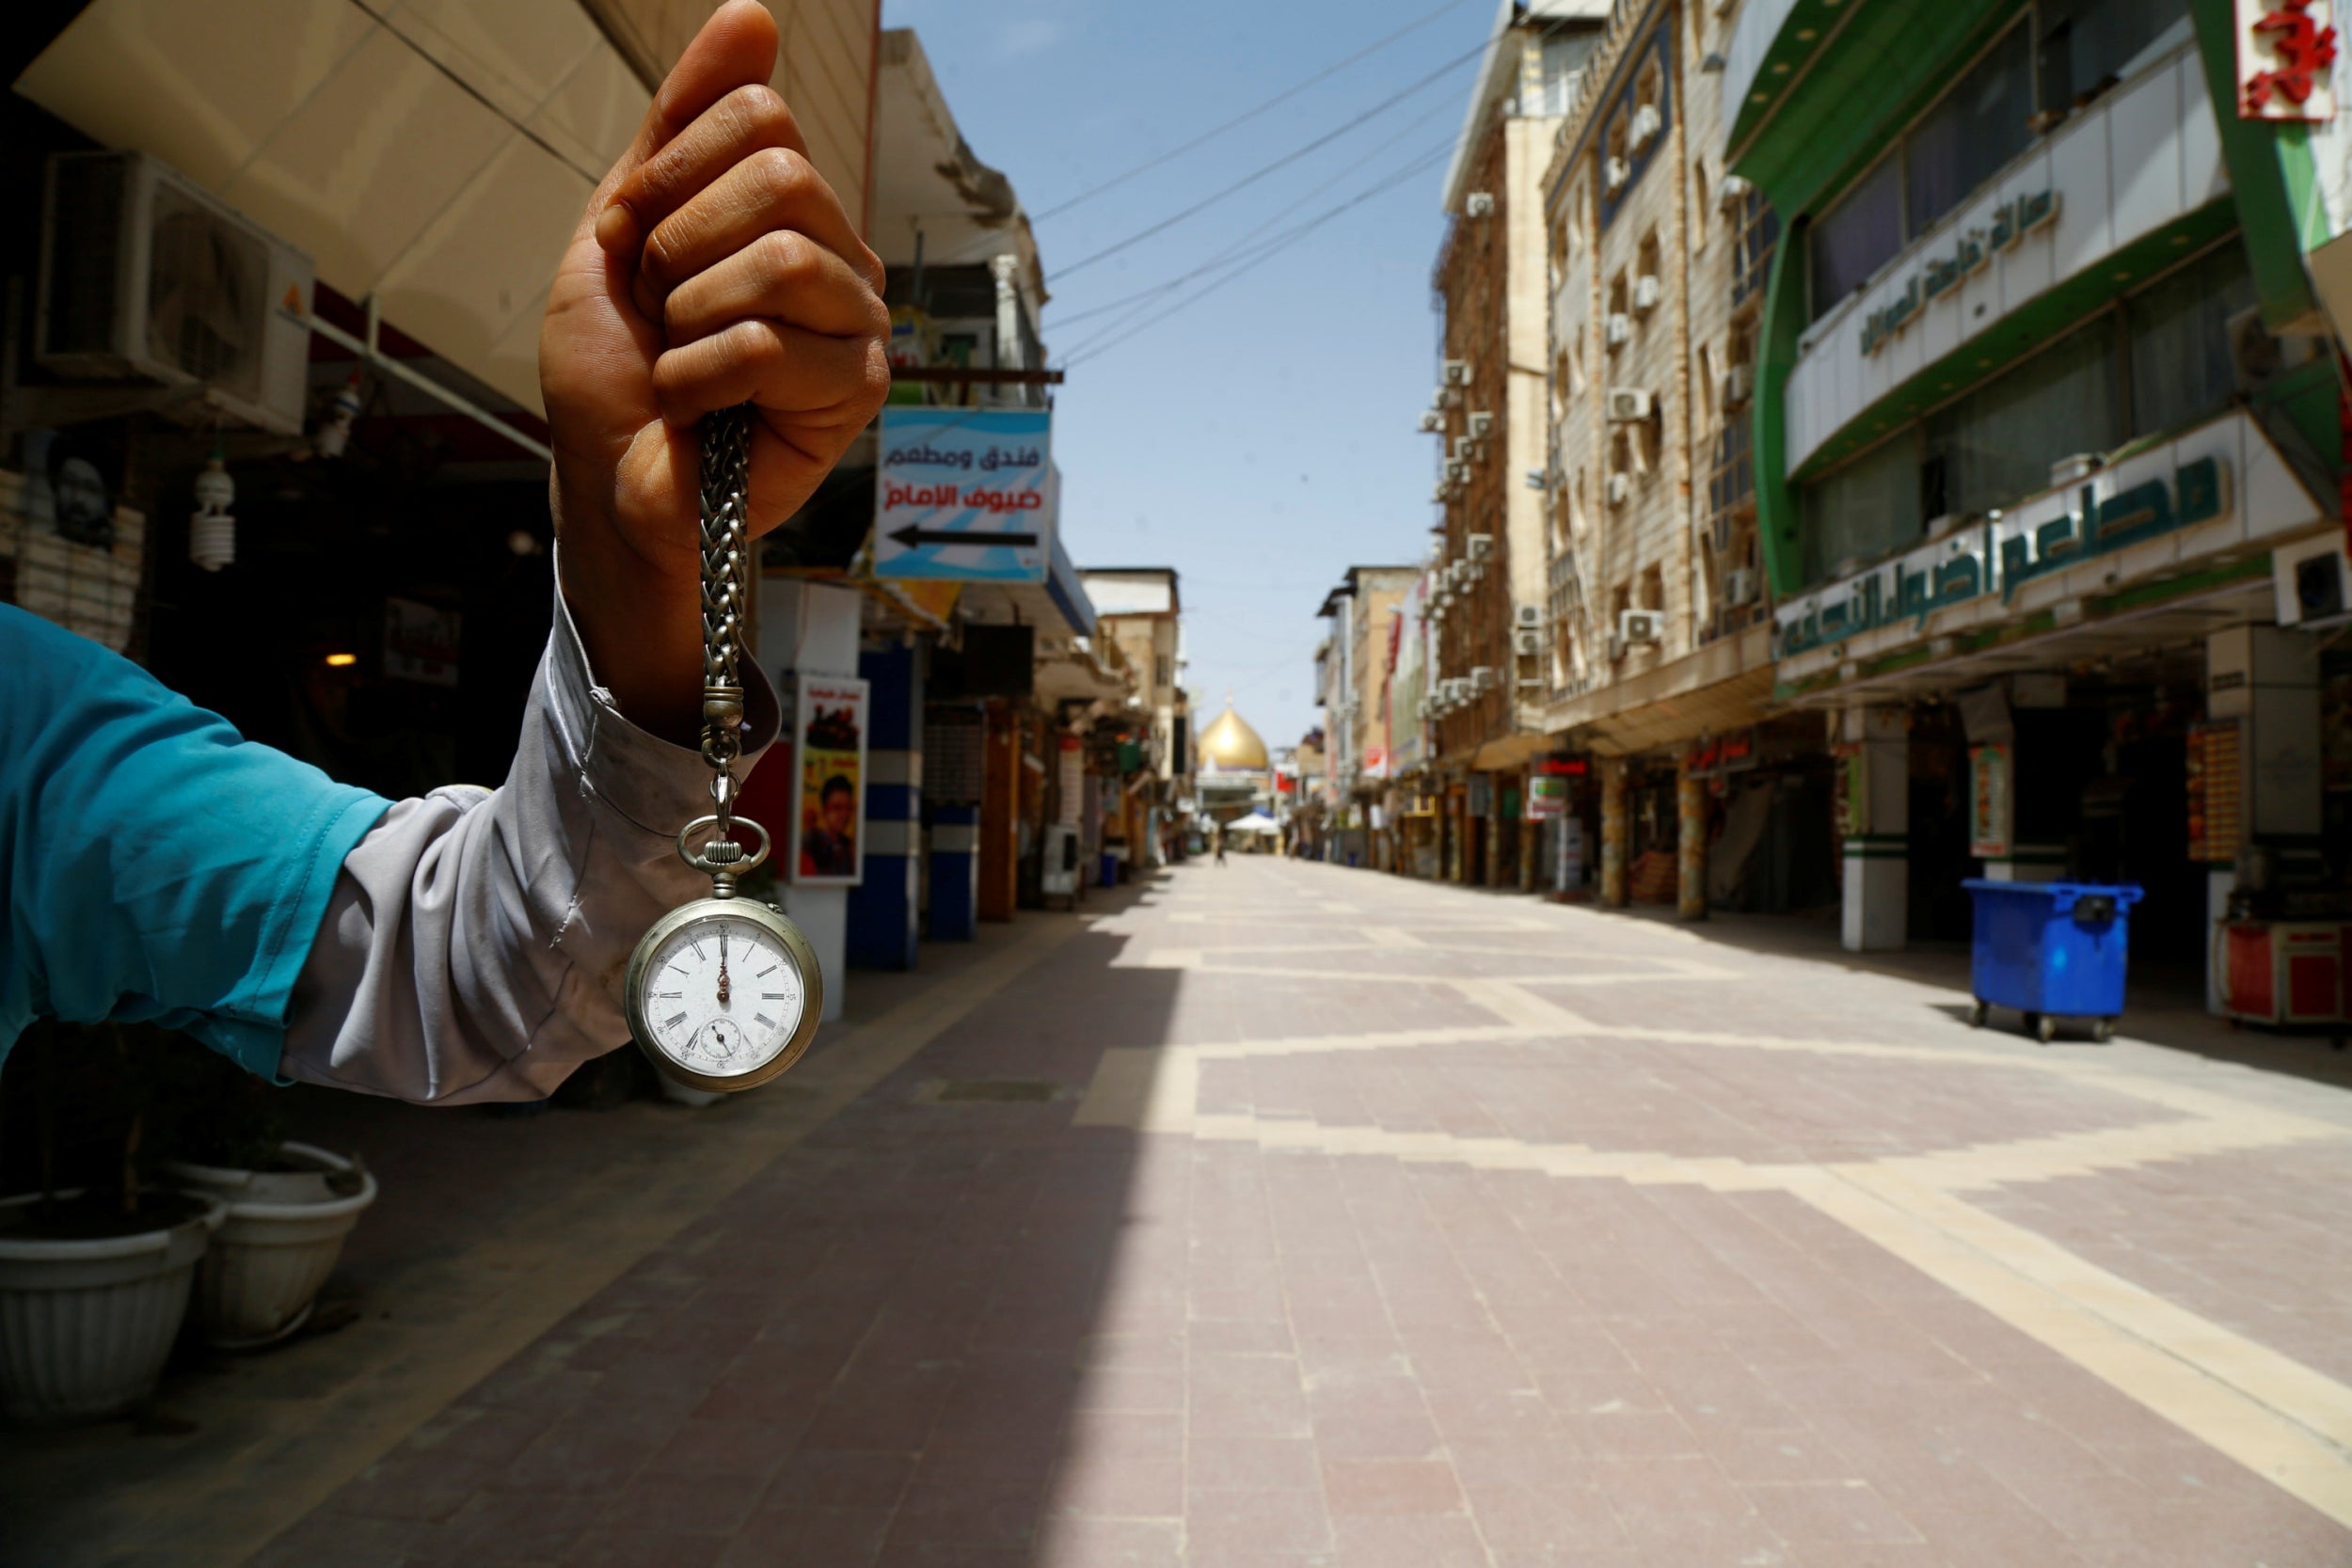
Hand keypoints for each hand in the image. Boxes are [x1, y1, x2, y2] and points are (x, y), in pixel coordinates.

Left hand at [540, 0, 889, 738]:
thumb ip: (683, 122)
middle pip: (780, 174)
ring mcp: (856, 327)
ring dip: (690, 314)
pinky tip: (696, 409)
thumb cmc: (617, 373)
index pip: (756, 118)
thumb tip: (753, 13)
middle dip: (681, 244)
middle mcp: (838, 258)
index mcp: (789, 209)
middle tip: (663, 310)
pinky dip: (697, 378)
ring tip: (681, 359)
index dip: (671, 176)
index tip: (641, 245)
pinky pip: (769, 344)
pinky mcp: (855, 397)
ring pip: (781, 256)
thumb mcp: (625, 223)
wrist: (608, 483)